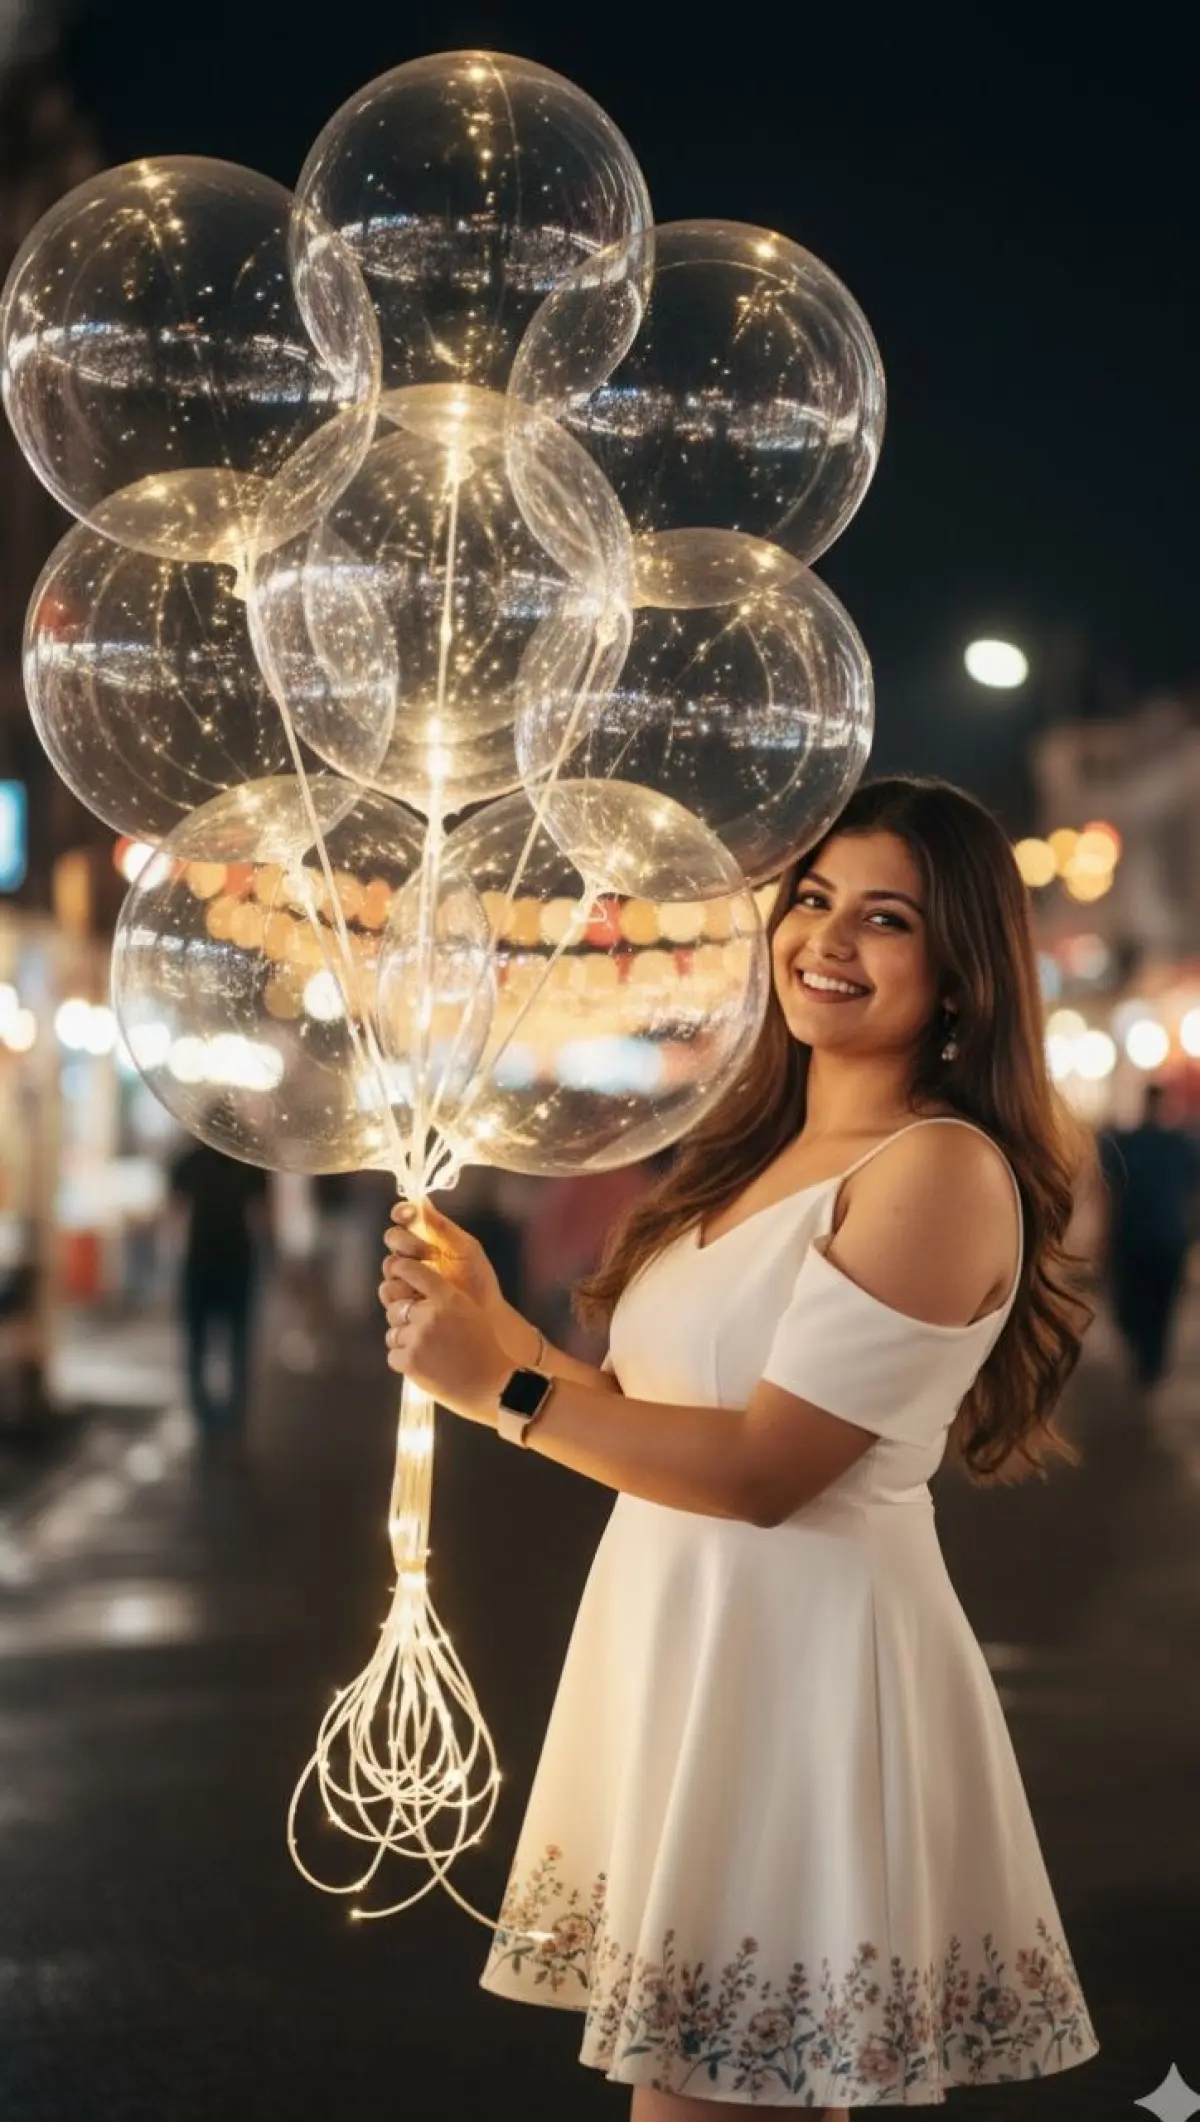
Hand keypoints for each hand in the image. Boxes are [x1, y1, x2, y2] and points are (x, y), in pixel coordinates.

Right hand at [380, 1197, 501, 1319]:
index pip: (403, 1219)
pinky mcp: (401, 1308)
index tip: (408, 1214)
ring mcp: (403, 1284)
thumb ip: (443, 1226)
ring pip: (388, 1271)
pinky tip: (423, 1302)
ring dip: (407, 1275)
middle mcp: (410, 1259)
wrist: (483, 1318)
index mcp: (424, 1239)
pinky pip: (390, 1301)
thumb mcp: (466, 1249)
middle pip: (392, 1241)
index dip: (402, 1213)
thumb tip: (421, 1199)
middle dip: (408, 1244)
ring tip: (431, 1285)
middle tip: (432, 1253)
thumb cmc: (478, 1282)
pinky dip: (405, 1299)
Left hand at [383, 1256, 510, 1423]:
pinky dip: (404, 1362)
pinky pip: (393, 1356)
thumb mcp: (472, 1313)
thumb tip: (418, 1298)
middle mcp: (430, 1314)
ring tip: (427, 1354)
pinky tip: (424, 1368)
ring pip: (393, 1333)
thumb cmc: (488, 1351)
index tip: (395, 1273)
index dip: (400, 1270)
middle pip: (395, 1307)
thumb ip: (446, 1301)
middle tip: (421, 1334)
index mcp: (449, 1298)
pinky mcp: (410, 1361)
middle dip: (403, 1319)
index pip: (413, 1272)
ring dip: (403, 1342)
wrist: (497, 1386)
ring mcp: (418, 1338)